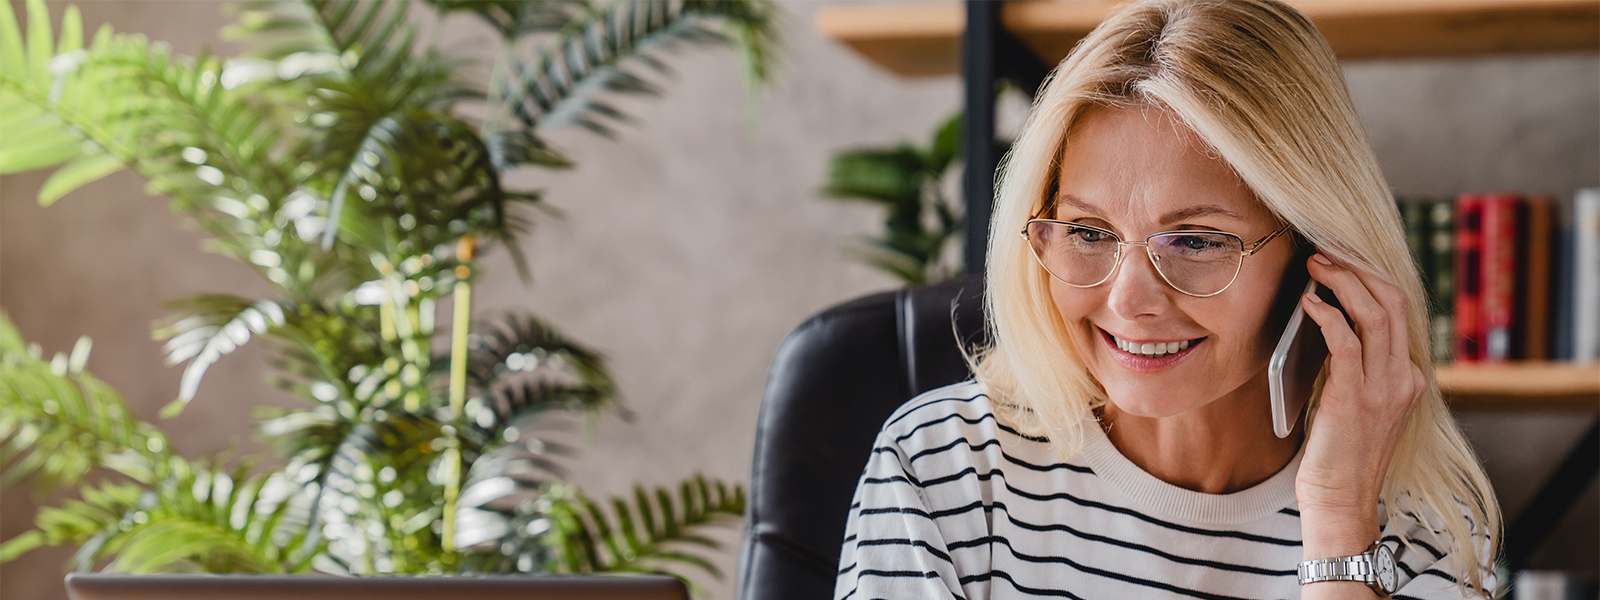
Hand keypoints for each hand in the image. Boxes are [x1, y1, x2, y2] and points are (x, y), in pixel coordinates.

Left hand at [1294, 253, 1424, 562]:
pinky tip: (1308, 302)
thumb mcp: (1354, 400)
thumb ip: (1351, 364)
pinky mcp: (1354, 396)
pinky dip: (1327, 314)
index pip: (1399, 311)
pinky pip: (1345, 340)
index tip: (1343, 256)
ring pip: (1375, 313)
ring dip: (1343, 281)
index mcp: (1409, 377)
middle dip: (1359, 267)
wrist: (1340, 500)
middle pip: (1393, 301)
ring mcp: (1383, 387)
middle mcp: (1404, 377)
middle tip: (1326, 248)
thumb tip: (1327, 318)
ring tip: (1316, 264)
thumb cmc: (1336, 451)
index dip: (1371, 277)